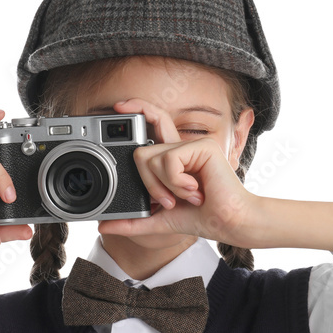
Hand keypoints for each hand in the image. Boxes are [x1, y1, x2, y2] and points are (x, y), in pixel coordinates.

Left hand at [96, 98, 255, 245]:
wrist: (229, 223)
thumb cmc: (201, 219)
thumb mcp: (158, 220)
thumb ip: (132, 222)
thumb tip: (103, 226)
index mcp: (173, 160)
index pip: (151, 128)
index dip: (136, 110)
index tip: (117, 106)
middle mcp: (181, 148)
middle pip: (141, 153)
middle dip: (149, 184)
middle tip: (168, 202)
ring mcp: (192, 145)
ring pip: (151, 158)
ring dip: (164, 187)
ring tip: (185, 198)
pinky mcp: (202, 147)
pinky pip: (168, 160)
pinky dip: (176, 183)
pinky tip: (195, 191)